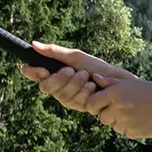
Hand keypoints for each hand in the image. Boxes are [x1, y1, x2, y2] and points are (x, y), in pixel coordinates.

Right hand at [20, 44, 135, 114]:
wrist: (119, 81)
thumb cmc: (98, 68)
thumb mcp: (76, 57)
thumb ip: (55, 52)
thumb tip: (33, 44)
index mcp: (55, 74)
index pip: (34, 75)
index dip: (32, 72)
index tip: (39, 68)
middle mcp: (59, 89)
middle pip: (46, 88)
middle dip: (59, 79)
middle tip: (72, 70)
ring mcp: (69, 100)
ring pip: (61, 96)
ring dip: (75, 84)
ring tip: (87, 76)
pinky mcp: (81, 107)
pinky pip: (75, 103)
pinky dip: (84, 92)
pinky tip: (94, 87)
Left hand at [83, 76, 151, 138]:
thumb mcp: (132, 83)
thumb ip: (111, 82)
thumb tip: (93, 77)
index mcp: (116, 93)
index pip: (91, 103)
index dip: (94, 104)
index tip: (102, 103)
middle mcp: (118, 108)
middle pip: (101, 117)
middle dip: (108, 114)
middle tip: (123, 108)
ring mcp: (124, 122)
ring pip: (113, 125)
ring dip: (119, 121)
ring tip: (136, 113)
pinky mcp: (131, 133)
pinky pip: (124, 132)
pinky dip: (130, 128)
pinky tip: (142, 120)